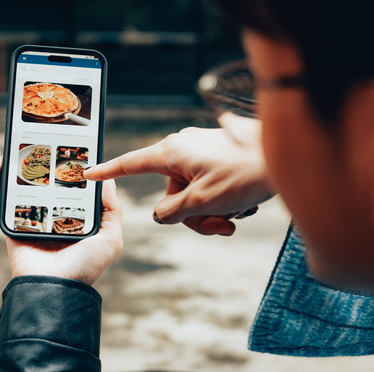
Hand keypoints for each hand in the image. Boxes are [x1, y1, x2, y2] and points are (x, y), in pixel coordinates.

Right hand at [0, 149, 122, 285]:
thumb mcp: (110, 238)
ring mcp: (31, 217)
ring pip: (22, 184)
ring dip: (18, 162)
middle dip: (44, 158)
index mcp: (75, 217)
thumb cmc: (84, 268)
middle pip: (46, 181)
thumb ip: (111, 210)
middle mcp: (53, 215)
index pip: (73, 185)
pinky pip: (1, 196)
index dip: (73, 165)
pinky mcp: (11, 221)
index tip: (74, 143)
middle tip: (45, 135)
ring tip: (20, 140)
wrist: (54, 290)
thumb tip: (107, 181)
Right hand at [84, 127, 272, 235]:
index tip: (87, 173)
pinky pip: (209, 185)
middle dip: (193, 216)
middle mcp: (183, 147)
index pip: (130, 164)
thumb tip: (163, 215)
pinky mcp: (218, 155)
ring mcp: (202, 150)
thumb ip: (173, 212)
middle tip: (220, 226)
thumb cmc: (246, 173)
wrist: (286, 156)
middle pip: (171, 193)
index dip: (108, 171)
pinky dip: (222, 199)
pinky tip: (244, 203)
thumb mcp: (203, 201)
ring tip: (237, 214)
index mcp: (172, 151)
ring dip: (212, 211)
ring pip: (193, 194)